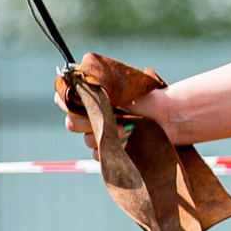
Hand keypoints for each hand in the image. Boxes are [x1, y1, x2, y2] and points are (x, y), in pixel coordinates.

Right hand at [54, 74, 175, 140]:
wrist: (168, 116)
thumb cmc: (144, 97)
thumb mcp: (116, 83)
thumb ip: (92, 80)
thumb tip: (72, 74)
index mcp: (90, 97)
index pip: (62, 99)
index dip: (65, 100)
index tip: (76, 98)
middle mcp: (93, 115)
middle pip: (71, 123)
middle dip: (88, 120)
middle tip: (111, 115)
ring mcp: (101, 134)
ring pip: (86, 140)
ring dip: (105, 134)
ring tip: (128, 128)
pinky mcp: (112, 151)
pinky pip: (98, 155)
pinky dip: (110, 149)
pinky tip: (126, 142)